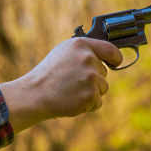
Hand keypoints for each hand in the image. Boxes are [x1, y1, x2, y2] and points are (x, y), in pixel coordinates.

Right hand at [0, 38, 122, 132]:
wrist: (34, 94)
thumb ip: (84, 52)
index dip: (116, 58)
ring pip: (103, 88)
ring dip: (91, 93)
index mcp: (81, 45)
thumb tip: (104, 57)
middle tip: (71, 83)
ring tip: (71, 91)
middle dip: (93, 80)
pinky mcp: (91, 95)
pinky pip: (97, 102)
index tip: (116, 63)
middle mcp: (88, 59)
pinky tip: (72, 100)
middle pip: (104, 73)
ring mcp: (90, 77)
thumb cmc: (48, 74)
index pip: (110, 49)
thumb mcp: (63, 53)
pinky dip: (87, 105)